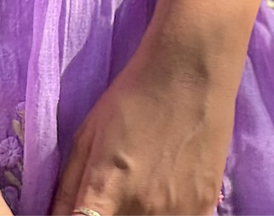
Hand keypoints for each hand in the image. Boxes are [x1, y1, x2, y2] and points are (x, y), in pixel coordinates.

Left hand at [50, 38, 238, 215]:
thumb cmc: (132, 96)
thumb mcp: (88, 134)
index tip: (84, 211)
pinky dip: (169, 214)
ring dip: (139, 215)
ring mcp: (177, 212)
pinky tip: (167, 189)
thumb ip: (68, 186)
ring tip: (144, 183)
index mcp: (105, 189)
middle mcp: (141, 209)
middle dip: (109, 214)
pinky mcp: (205, 208)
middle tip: (115, 192)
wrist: (190, 71)